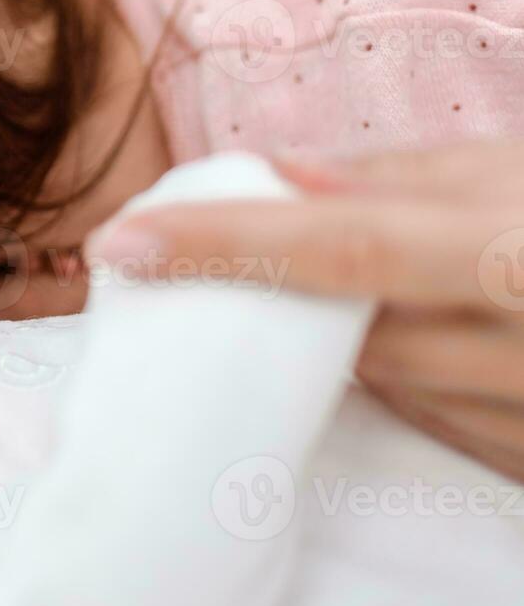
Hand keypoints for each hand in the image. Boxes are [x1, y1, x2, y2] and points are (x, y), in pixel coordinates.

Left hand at [85, 141, 523, 480]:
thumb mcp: (520, 177)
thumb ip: (405, 179)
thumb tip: (276, 176)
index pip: (349, 247)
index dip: (229, 244)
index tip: (121, 243)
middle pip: (356, 335)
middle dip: (285, 302)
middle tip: (216, 265)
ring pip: (387, 387)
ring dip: (352, 343)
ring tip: (371, 293)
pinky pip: (434, 428)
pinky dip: (408, 385)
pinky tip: (436, 346)